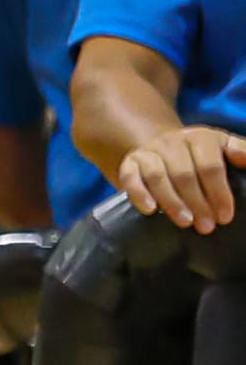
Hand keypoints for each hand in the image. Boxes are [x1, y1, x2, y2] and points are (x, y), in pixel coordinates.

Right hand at [119, 124, 245, 232]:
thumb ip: (239, 151)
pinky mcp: (129, 163)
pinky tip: (150, 210)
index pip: (210, 166)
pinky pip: (130, 179)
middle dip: (197, 203)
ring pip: (158, 177)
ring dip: (172, 203)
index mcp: (200, 137)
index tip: (224, 216)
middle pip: (184, 174)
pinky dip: (139, 194)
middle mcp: (172, 142)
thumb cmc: (197, 155)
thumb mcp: (222, 147)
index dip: (219, 192)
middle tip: (206, 226)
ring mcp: (149, 153)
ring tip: (184, 222)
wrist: (161, 145)